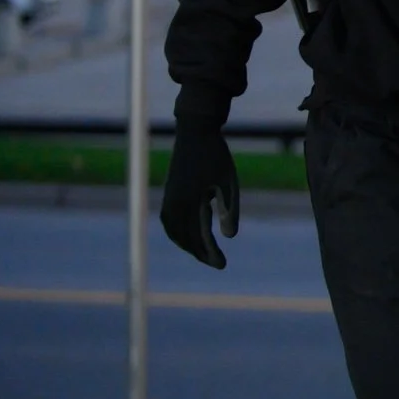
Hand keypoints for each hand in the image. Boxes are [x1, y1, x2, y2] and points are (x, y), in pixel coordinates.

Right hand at [160, 116, 239, 268]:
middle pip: (185, 238)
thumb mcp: (229, 182)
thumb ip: (229, 209)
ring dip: (187, 245)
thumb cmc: (216, 156)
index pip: (199, 236)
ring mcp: (168, 198)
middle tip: (216, 263)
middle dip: (200, 252)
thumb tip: (229, 237)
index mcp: (189, 202)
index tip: (222, 265)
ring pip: (174, 232)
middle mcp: (173, 203)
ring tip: (203, 253)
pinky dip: (178, 234)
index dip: (210, 253)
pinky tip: (188, 237)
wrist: (195, 132)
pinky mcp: (168, 193)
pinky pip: (169, 222)